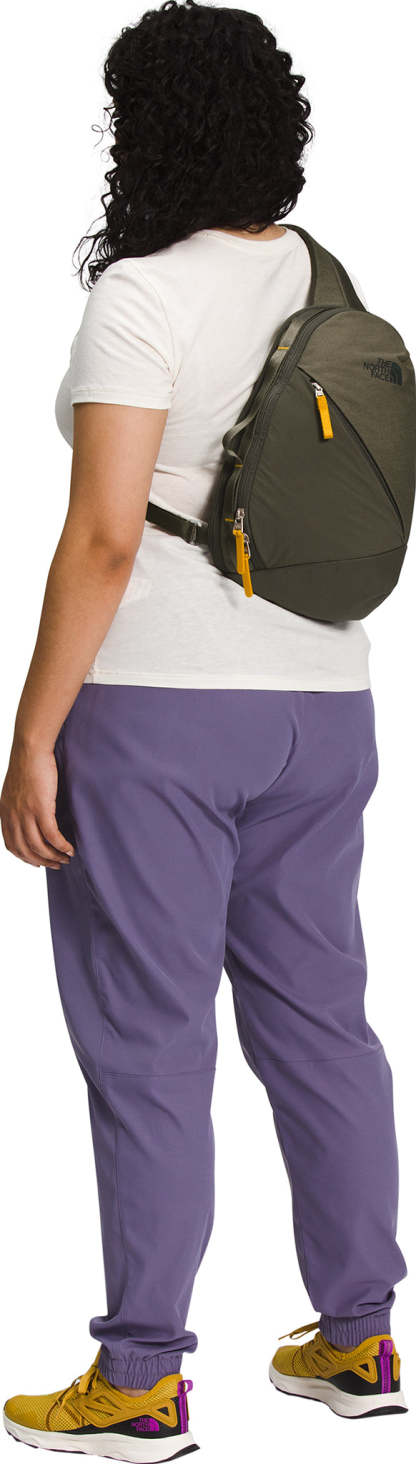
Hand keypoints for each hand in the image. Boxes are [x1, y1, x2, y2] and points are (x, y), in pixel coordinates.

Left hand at [0, 740, 74, 869]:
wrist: (30, 749)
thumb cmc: (27, 763)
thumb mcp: (15, 789)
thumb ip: (18, 805)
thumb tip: (29, 815)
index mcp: (5, 812)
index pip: (11, 844)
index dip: (25, 857)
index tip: (37, 862)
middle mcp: (12, 816)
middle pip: (25, 850)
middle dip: (42, 861)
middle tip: (56, 864)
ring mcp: (26, 814)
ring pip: (39, 846)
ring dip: (54, 857)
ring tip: (66, 859)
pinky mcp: (41, 809)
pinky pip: (52, 836)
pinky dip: (61, 846)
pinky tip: (70, 849)